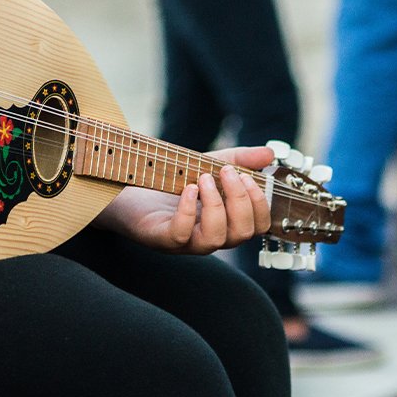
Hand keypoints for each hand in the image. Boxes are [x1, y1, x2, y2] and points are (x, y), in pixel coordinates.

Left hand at [92, 146, 274, 253]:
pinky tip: (187, 189)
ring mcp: (185, 242)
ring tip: (203, 178)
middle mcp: (209, 237)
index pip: (257, 226)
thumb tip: (270, 154)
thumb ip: (239, 160)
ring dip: (216, 205)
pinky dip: (188, 211)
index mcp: (225, 222)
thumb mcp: (208, 165)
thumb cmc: (170, 181)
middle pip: (241, 234)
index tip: (248, 176)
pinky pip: (181, 235)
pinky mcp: (160, 239)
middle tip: (227, 172)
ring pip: (216, 239)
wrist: (126, 189)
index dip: (260, 204)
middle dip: (240, 201)